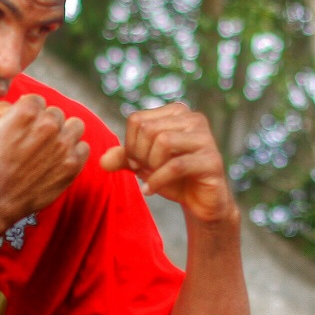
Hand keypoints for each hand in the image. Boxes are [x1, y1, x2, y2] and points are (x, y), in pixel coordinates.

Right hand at [0, 94, 88, 226]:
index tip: (22, 129)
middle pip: (56, 114)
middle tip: (33, 143)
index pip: (38, 101)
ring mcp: (63, 145)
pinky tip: (58, 161)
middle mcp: (48, 124)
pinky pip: (83, 148)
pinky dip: (74, 153)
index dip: (29, 114)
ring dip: (65, 134)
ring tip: (50, 148)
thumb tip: (15, 105)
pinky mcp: (72, 165)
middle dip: (45, 125)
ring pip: (75, 126)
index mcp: (27, 110)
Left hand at [100, 103, 235, 223]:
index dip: (129, 144)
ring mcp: (205, 138)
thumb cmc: (173, 179)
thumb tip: (102, 161)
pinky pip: (176, 166)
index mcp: (177, 112)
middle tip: (143, 171)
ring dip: (150, 165)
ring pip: (163, 141)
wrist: (202, 202)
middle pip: (148, 129)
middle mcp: (193, 119)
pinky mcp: (211, 160)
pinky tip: (150, 190)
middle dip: (139, 155)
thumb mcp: (144, 165)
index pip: (137, 119)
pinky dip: (157, 180)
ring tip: (151, 177)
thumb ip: (124, 158)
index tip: (136, 162)